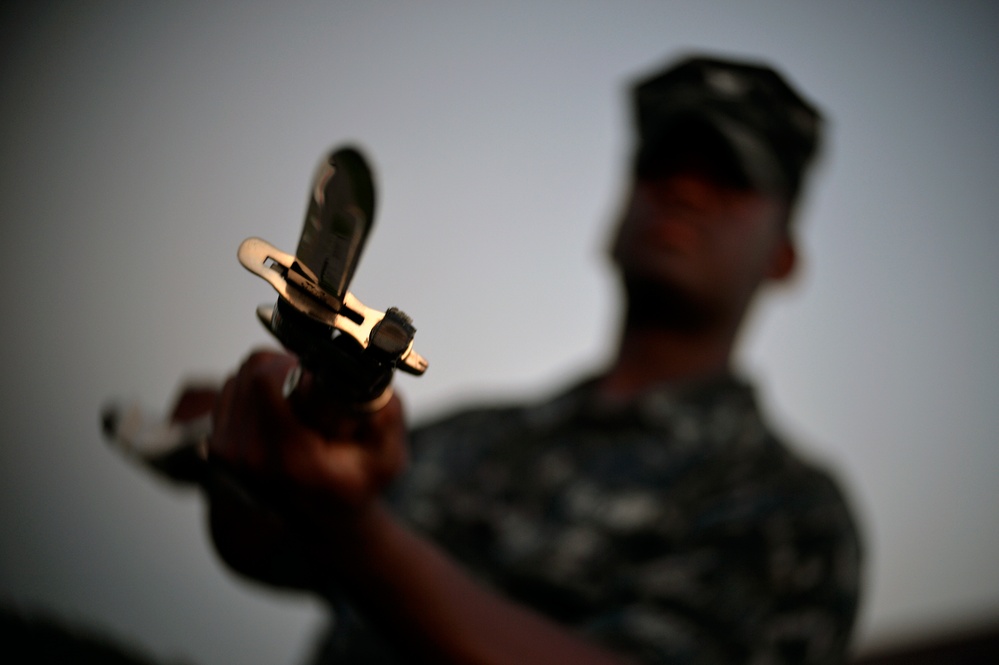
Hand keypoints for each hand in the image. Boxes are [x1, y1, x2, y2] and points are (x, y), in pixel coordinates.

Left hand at [204, 349, 408, 588]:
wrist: (322, 517)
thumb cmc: (355, 483)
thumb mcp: (388, 456)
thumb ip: (384, 416)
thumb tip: (367, 378)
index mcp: (290, 458)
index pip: (264, 381)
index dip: (294, 365)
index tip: (315, 379)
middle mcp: (250, 457)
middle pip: (252, 372)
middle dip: (285, 367)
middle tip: (311, 389)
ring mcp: (228, 453)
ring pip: (240, 377)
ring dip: (270, 377)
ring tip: (297, 402)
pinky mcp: (216, 446)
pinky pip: (231, 391)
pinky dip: (255, 390)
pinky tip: (279, 410)